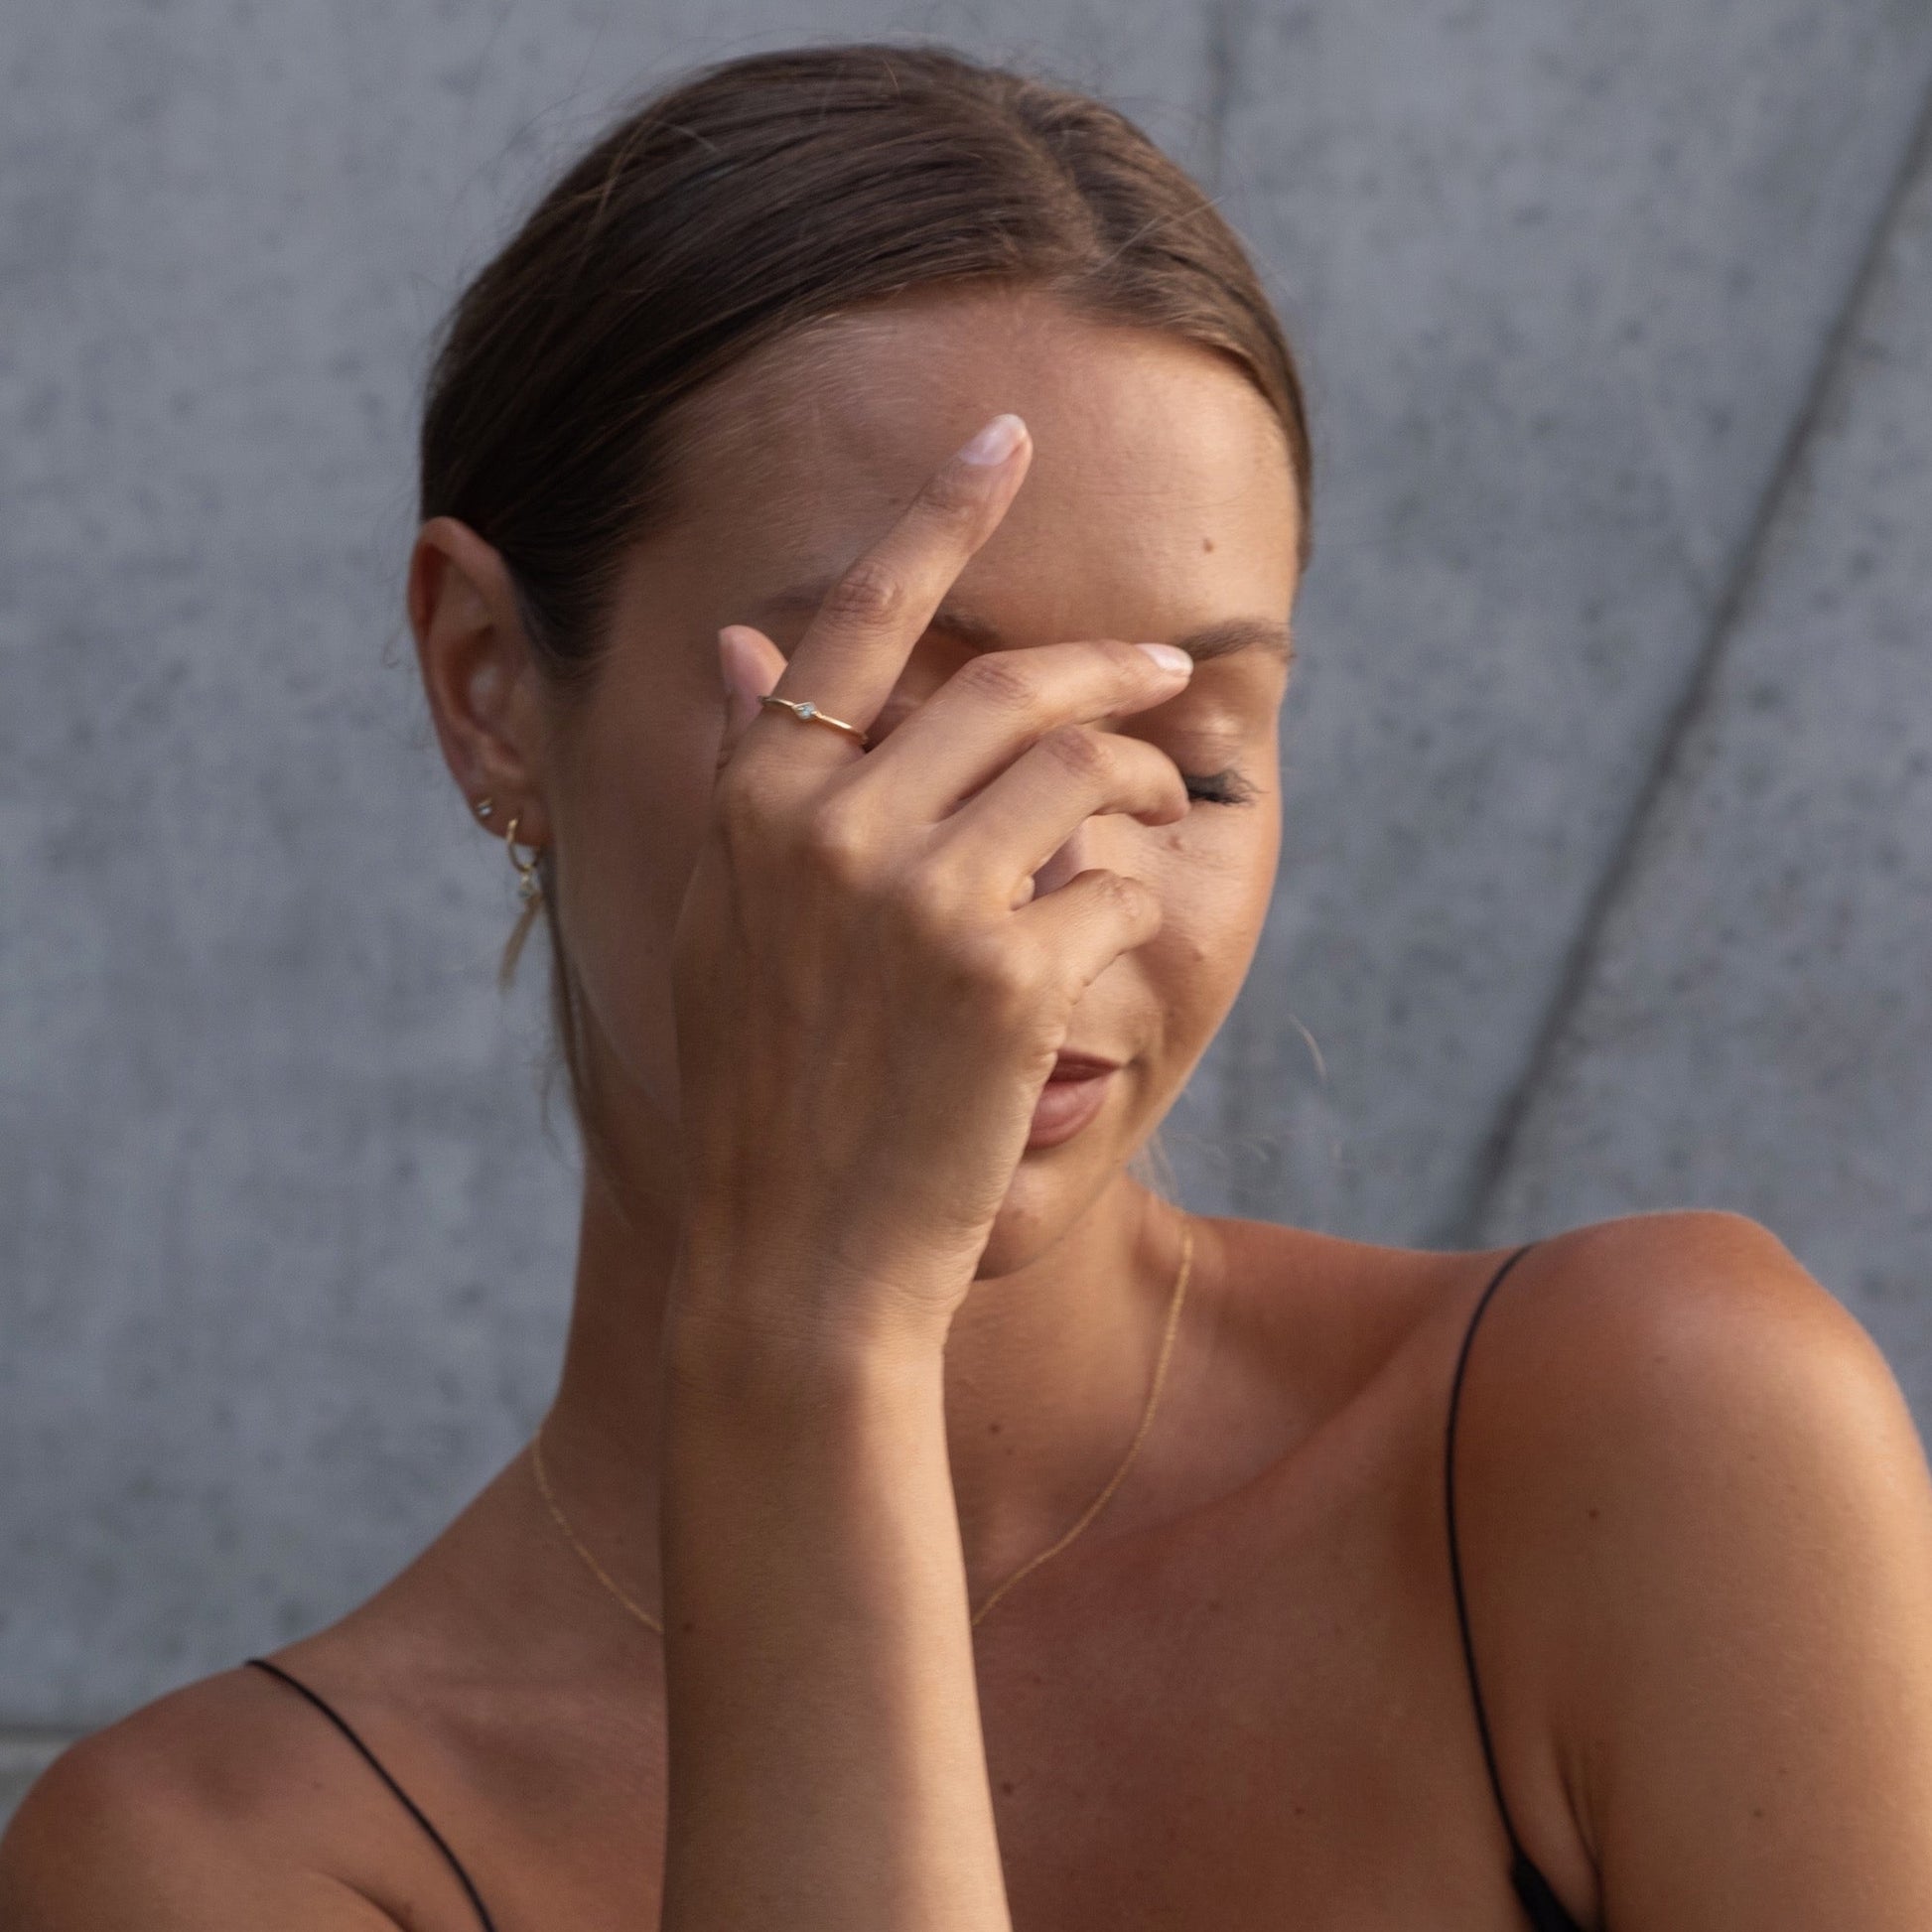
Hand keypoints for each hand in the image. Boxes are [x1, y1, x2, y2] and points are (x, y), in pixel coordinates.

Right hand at [669, 413, 1195, 1353]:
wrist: (793, 1259)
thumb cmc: (764, 1092)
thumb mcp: (722, 923)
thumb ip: (752, 778)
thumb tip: (744, 646)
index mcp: (755, 803)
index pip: (856, 615)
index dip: (940, 513)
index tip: (1007, 434)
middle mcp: (830, 828)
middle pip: (1012, 687)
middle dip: (1115, 672)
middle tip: (1174, 676)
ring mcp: (920, 898)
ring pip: (1085, 774)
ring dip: (1149, 788)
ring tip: (1167, 816)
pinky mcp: (1007, 976)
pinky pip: (1114, 884)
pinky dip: (1132, 897)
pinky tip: (1111, 939)